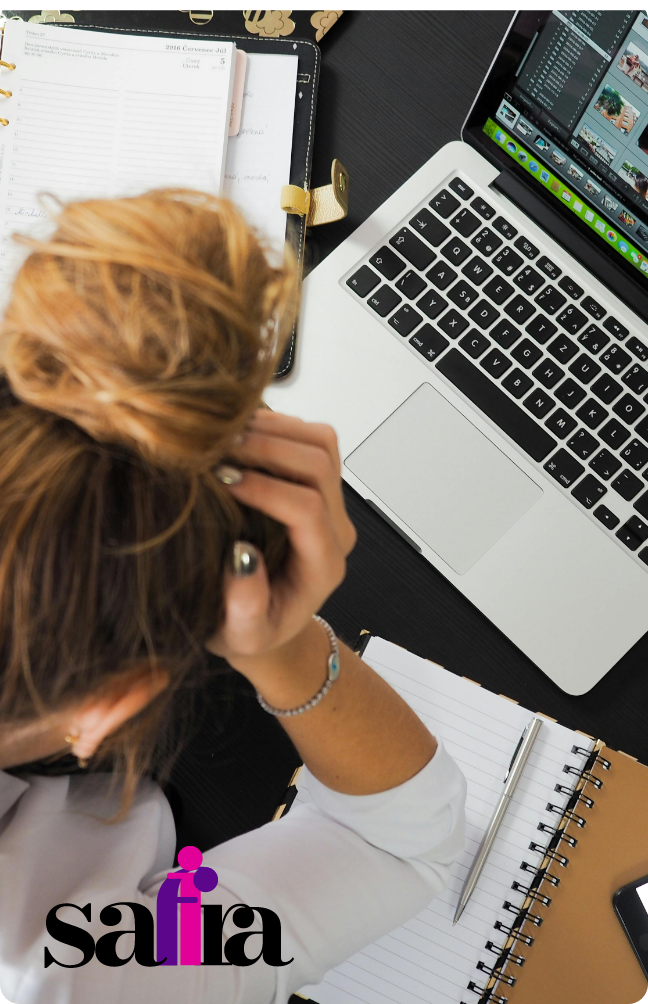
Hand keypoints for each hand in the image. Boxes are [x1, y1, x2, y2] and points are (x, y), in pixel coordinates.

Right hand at [206, 409, 355, 672]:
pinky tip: (236, 433)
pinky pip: (310, 437)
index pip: (307, 509)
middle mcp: (335, 528)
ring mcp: (330, 501)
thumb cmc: (251, 630)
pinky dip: (275, 425)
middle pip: (319, 465)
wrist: (266, 621)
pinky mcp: (317, 482)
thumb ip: (245, 607)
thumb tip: (241, 556)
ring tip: (224, 435)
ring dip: (273, 429)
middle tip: (217, 449)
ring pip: (321, 442)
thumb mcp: (241, 635)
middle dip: (267, 448)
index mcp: (322, 565)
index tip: (221, 480)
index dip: (265, 488)